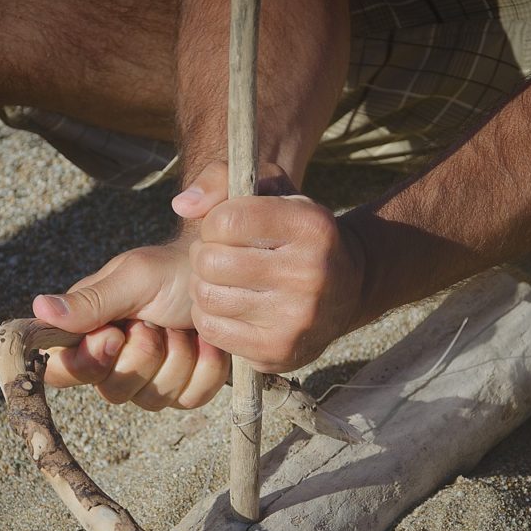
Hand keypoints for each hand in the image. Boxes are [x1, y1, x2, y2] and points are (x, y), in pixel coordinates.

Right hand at [30, 163, 238, 409]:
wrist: (223, 275)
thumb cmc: (172, 269)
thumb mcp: (133, 279)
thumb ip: (89, 302)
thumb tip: (38, 308)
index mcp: (88, 332)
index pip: (61, 372)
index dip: (87, 362)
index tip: (113, 334)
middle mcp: (112, 362)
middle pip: (112, 392)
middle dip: (144, 353)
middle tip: (156, 319)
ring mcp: (149, 380)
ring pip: (153, 399)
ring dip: (178, 356)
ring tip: (181, 324)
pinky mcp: (184, 389)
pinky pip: (190, 398)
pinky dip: (204, 367)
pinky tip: (205, 341)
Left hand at [189, 187, 364, 372]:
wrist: (348, 289)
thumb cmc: (295, 233)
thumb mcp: (273, 191)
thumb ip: (222, 179)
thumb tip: (182, 206)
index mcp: (311, 226)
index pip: (227, 221)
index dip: (214, 222)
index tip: (227, 228)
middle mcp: (310, 273)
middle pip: (211, 261)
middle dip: (205, 255)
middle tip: (218, 256)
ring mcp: (295, 318)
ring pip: (207, 297)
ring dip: (203, 286)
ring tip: (221, 280)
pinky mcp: (278, 351)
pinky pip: (212, 330)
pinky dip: (209, 316)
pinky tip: (227, 306)